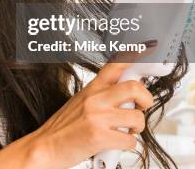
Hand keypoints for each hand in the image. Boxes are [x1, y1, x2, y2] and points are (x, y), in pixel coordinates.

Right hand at [26, 61, 154, 167]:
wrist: (45, 147)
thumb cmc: (63, 128)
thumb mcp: (80, 103)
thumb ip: (102, 96)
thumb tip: (128, 95)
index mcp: (91, 88)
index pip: (116, 65)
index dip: (136, 55)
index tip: (149, 48)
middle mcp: (95, 99)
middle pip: (134, 87)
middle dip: (146, 99)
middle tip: (141, 107)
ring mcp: (97, 116)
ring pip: (137, 117)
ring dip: (136, 129)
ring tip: (124, 131)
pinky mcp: (100, 136)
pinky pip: (130, 141)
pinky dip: (126, 145)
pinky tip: (114, 144)